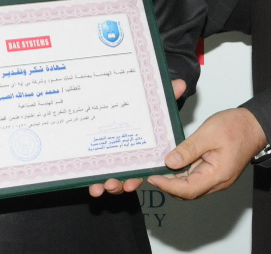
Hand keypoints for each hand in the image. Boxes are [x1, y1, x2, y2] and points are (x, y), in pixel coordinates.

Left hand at [87, 79, 187, 195]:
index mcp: (146, 152)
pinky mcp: (100, 160)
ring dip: (107, 186)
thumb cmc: (146, 110)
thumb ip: (166, 97)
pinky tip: (91, 185)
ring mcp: (115, 161)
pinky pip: (99, 176)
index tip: (129, 183)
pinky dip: (94, 182)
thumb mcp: (155, 104)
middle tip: (112, 184)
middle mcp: (131, 160)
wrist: (125, 100)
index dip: (136, 178)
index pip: (142, 170)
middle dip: (119, 185)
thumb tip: (179, 84)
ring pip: (113, 180)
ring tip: (99, 187)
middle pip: (127, 178)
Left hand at [147, 107, 265, 199]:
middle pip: (188, 192)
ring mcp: (217, 178)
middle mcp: (217, 181)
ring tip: (158, 168)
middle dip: (168, 185)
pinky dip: (183, 174)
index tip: (152, 177)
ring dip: (175, 180)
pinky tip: (173, 163)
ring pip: (191, 187)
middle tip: (151, 173)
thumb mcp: (209, 133)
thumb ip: (189, 149)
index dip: (168, 186)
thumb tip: (170, 161)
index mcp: (218, 175)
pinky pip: (196, 178)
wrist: (254, 125)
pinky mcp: (215, 172)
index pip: (187, 190)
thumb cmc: (236, 127)